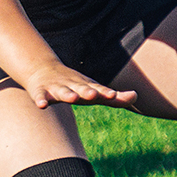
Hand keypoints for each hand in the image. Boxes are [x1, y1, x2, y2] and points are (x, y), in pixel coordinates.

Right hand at [21, 60, 136, 109]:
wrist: (42, 70)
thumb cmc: (74, 86)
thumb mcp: (94, 91)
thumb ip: (115, 98)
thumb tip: (136, 96)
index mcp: (87, 86)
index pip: (98, 90)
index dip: (105, 93)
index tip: (112, 95)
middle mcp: (73, 85)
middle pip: (81, 89)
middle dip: (87, 91)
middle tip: (93, 95)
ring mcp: (56, 88)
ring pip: (62, 92)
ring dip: (67, 94)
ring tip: (72, 98)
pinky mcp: (41, 91)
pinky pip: (40, 96)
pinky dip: (41, 100)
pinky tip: (42, 106)